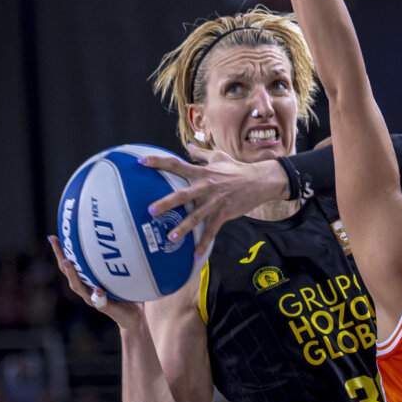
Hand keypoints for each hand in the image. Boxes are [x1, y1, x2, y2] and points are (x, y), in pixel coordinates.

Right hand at [47, 235, 144, 328]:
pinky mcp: (105, 308)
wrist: (133, 315)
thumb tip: (115, 235)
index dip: (60, 251)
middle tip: (55, 242)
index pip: (69, 264)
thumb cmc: (124, 291)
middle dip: (61, 257)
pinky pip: (100, 301)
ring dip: (73, 274)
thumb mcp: (117, 273)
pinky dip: (98, 295)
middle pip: (68, 273)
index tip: (52, 237)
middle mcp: (86, 289)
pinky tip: (98, 289)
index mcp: (86, 280)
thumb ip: (113, 260)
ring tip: (68, 262)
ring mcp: (94, 299)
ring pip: (79, 287)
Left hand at [140, 144, 284, 257]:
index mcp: (201, 172)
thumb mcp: (218, 157)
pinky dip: (204, 244)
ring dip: (182, 228)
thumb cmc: (237, 169)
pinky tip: (195, 256)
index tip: (141, 162)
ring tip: (170, 237)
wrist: (259, 181)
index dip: (158, 162)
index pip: (176, 164)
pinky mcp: (224, 214)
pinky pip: (211, 231)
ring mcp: (215, 202)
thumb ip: (201, 153)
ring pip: (195, 217)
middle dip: (166, 203)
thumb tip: (187, 146)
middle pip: (182, 195)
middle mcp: (205, 187)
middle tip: (150, 210)